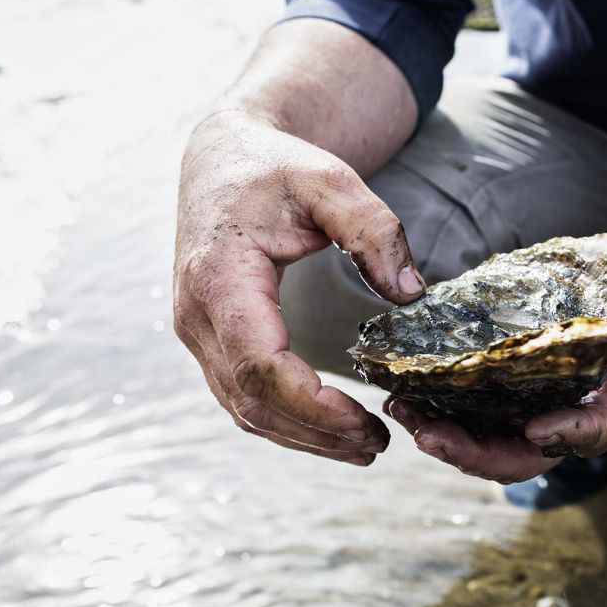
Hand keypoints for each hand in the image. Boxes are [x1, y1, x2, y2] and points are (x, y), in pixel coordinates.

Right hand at [173, 109, 424, 464]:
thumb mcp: (331, 180)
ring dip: (302, 438)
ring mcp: (197, 332)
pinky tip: (330, 428)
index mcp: (220, 277)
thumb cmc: (274, 166)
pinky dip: (285, 421)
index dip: (313, 404)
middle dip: (316, 433)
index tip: (368, 421)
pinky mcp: (210, 339)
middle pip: (251, 400)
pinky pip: (241, 396)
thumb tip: (410, 292)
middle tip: (378, 446)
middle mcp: (197, 314)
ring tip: (363, 448)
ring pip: (242, 409)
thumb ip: (373, 229)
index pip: (261, 365)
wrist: (223, 157)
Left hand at [385, 295, 606, 482]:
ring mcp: (534, 412)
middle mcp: (564, 426)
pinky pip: (473, 408)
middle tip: (427, 433)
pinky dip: (439, 402)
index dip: (563, 437)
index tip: (538, 429)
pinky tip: (408, 386)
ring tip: (402, 407)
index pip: (585, 437)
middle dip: (469, 451)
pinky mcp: (512, 391)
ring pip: (484, 438)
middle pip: (515, 454)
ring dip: (440, 429)